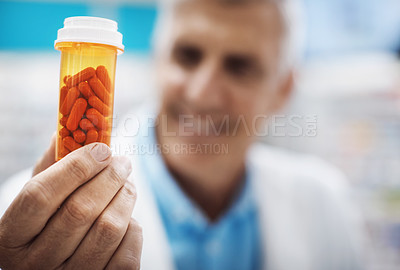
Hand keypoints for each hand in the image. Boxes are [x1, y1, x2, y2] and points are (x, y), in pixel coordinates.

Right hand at [0, 136, 142, 269]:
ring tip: (127, 182)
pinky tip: (126, 216)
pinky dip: (132, 226)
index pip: (40, 195)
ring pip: (109, 228)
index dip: (75, 167)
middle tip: (122, 161)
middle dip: (109, 177)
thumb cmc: (51, 222)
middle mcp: (34, 264)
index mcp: (11, 237)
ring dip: (125, 196)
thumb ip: (51, 164)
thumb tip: (66, 128)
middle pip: (80, 210)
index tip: (101, 149)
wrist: (60, 265)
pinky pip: (127, 249)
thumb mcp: (41, 196)